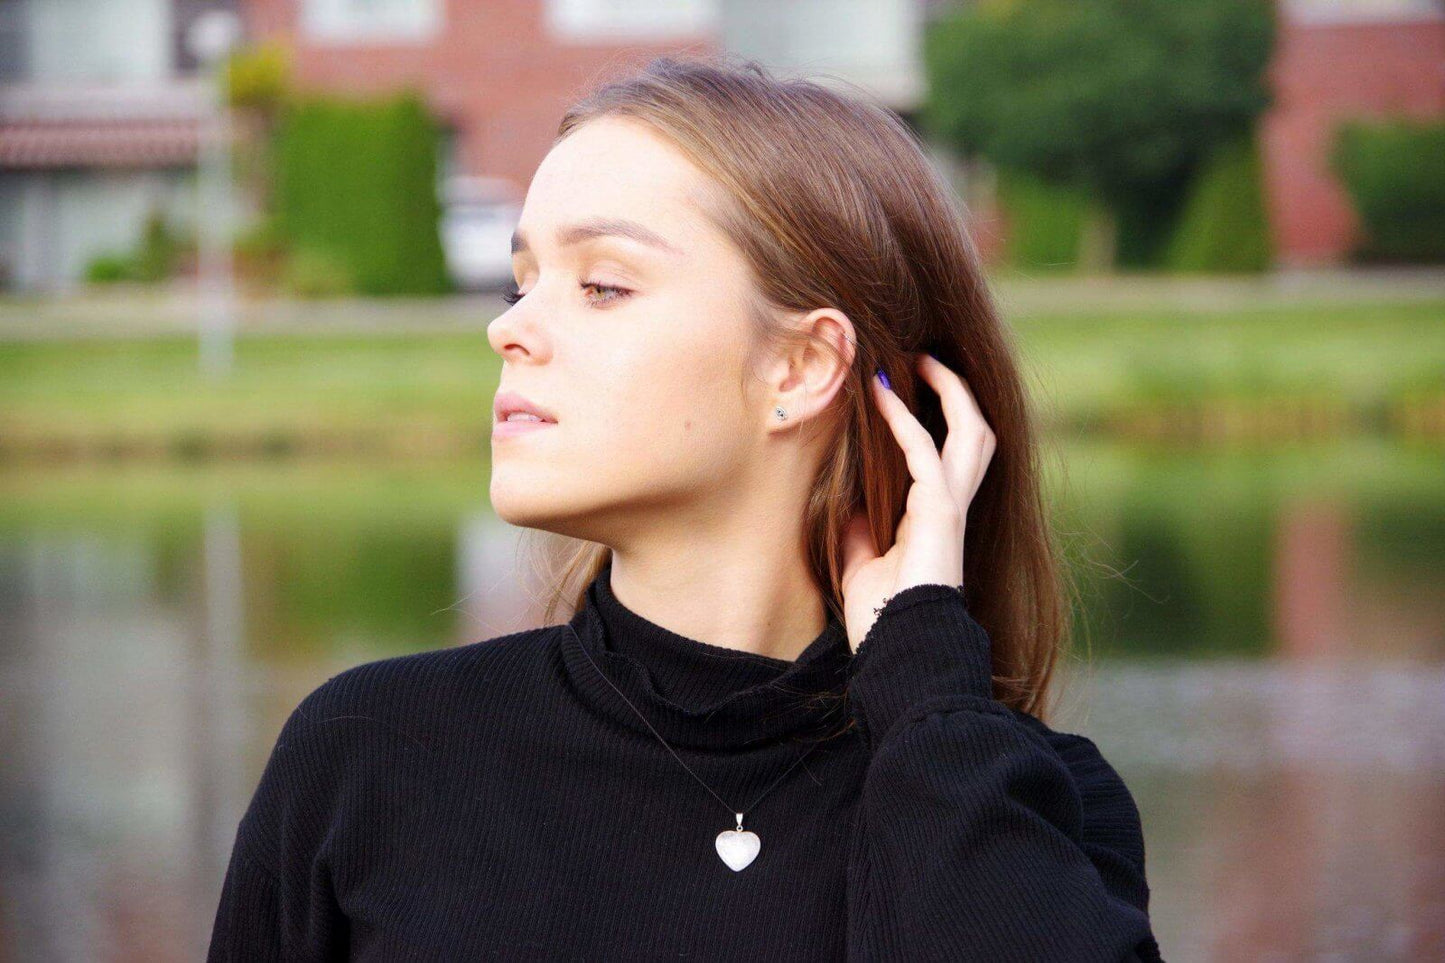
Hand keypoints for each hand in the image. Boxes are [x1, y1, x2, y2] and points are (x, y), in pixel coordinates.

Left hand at [840, 352, 995, 652]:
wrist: (897, 649)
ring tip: (919, 361)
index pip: (948, 455)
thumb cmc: (882, 617)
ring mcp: (951, 507)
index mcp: (939, 518)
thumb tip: (846, 500)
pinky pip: (924, 451)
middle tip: (927, 360)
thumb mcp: (861, 562)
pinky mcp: (940, 512)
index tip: (902, 388)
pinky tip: (883, 396)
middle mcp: (953, 506)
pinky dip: (904, 419)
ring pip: (971, 432)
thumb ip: (858, 529)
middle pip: (977, 435)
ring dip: (948, 392)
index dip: (933, 418)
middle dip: (958, 393)